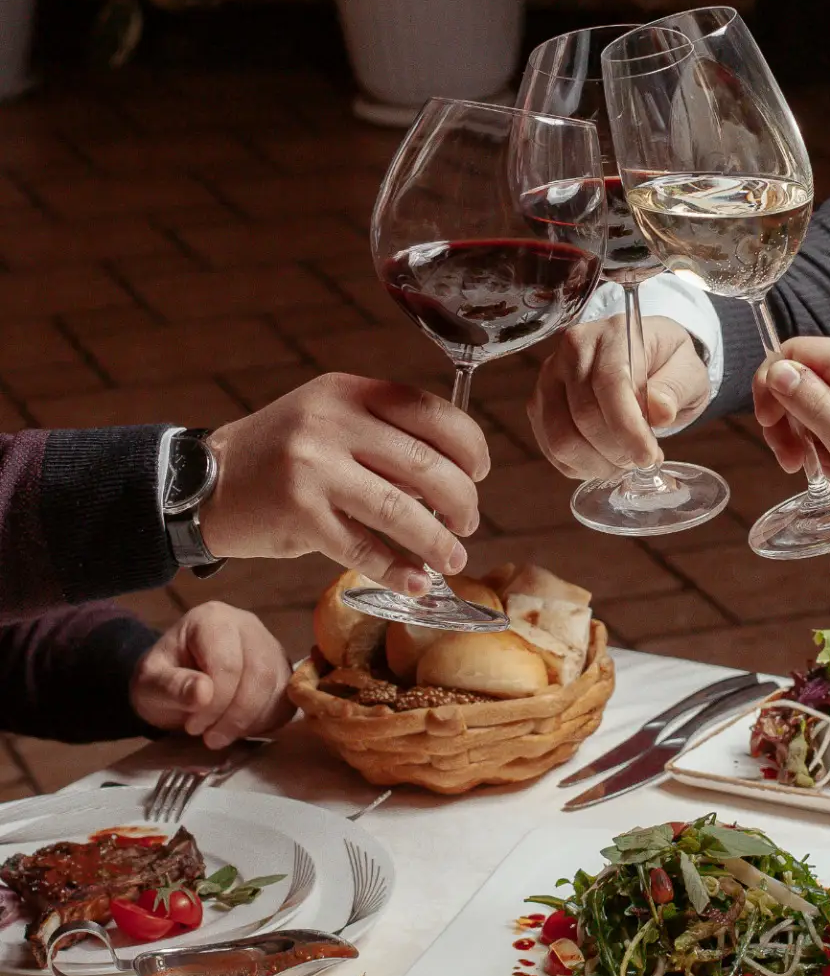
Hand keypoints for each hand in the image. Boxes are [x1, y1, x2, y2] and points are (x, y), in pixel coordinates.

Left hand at [130, 603, 293, 748]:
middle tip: (210, 738)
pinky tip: (239, 729)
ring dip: (251, 721)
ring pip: (277, 687)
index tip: (193, 727)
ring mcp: (269, 645)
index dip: (215, 703)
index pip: (228, 664)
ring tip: (221, 734)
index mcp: (212, 619)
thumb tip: (203, 693)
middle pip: (259, 674)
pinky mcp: (282, 668)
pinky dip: (266, 722)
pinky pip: (287, 699)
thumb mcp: (149, 685)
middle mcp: (247, 625)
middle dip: (236, 716)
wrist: (175, 684)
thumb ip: (171, 687)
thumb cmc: (161, 680)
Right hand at [200, 374, 489, 596]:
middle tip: (469, 521)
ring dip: (436, 540)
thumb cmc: (282, 456)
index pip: (430, 411)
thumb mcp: (329, 419)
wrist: (203, 482)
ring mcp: (313, 469)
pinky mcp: (299, 516)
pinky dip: (397, 570)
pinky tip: (415, 582)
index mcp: (348, 392)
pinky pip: (363, 548)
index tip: (480, 471)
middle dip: (461, 499)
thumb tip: (455, 474)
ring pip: (399, 509)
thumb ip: (384, 433)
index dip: (469, 445)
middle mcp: (331, 424)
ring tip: (452, 557)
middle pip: (424, 463)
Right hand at [528, 317, 709, 479]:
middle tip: (644, 459)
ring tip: (625, 461)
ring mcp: (549, 378)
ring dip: (598, 463)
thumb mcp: (690, 372)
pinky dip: (580, 467)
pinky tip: (605, 461)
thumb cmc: (668, 366)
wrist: (646, 361)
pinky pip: (551, 450)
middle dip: (617, 450)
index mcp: (613, 333)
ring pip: (561, 438)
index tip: (648, 456)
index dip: (628, 428)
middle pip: (583, 415)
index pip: (610, 384)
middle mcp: (572, 350)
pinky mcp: (540, 405)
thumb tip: (660, 411)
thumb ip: (676, 389)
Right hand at [753, 337, 829, 529]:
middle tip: (792, 462)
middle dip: (789, 418)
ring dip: (812, 435)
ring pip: (823, 399)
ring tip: (826, 470)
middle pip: (804, 376)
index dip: (770, 386)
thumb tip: (776, 369)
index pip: (792, 352)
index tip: (769, 427)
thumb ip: (809, 402)